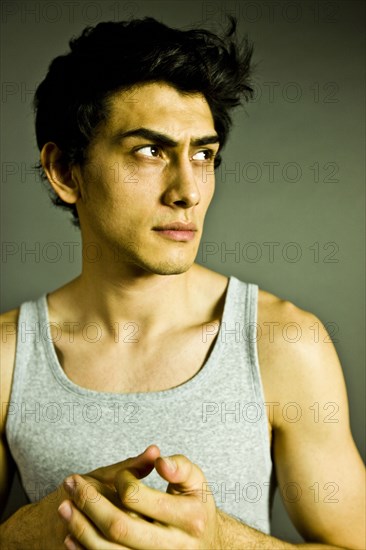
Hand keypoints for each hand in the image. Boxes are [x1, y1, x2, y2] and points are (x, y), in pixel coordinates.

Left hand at [58, 450, 221, 548]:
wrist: (207, 546)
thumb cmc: (197, 508)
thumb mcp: (197, 483)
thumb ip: (180, 467)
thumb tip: (157, 458)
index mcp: (189, 518)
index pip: (141, 497)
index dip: (122, 481)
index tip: (119, 474)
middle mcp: (173, 546)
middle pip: (119, 526)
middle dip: (89, 503)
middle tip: (71, 483)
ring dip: (80, 528)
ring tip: (64, 506)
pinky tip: (71, 536)